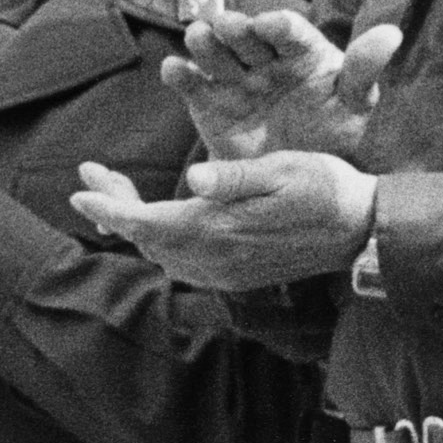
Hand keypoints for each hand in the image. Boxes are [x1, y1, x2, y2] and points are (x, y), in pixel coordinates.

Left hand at [68, 152, 375, 290]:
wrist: (362, 230)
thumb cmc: (326, 187)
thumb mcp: (285, 168)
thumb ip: (235, 177)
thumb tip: (192, 180)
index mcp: (222, 228)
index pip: (147, 221)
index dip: (110, 206)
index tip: (79, 188)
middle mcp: (216, 258)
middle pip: (146, 238)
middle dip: (115, 208)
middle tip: (93, 176)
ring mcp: (225, 271)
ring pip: (161, 252)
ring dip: (135, 224)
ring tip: (118, 192)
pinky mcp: (235, 274)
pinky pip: (182, 262)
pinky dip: (160, 239)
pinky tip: (161, 219)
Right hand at [163, 10, 398, 164]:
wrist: (300, 179)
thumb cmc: (333, 132)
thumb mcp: (354, 104)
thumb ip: (364, 70)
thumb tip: (391, 33)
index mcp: (302, 52)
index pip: (290, 31)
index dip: (280, 26)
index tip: (272, 25)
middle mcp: (265, 59)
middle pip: (247, 37)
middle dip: (236, 28)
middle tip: (226, 24)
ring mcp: (235, 79)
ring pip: (217, 54)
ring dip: (205, 42)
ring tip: (197, 35)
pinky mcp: (208, 103)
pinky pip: (192, 85)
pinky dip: (180, 75)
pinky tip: (173, 69)